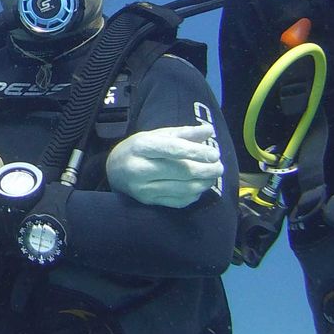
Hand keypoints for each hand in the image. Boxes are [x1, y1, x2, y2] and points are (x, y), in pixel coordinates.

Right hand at [106, 122, 223, 207]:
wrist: (113, 170)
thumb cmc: (139, 149)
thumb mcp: (157, 135)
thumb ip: (184, 133)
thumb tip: (209, 131)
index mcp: (142, 146)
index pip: (173, 149)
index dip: (197, 152)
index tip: (215, 154)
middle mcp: (140, 168)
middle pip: (180, 171)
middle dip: (205, 170)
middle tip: (219, 167)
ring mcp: (143, 189)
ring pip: (182, 189)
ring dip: (203, 184)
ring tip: (212, 176)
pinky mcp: (148, 202)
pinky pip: (177, 202)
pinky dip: (193, 195)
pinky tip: (199, 187)